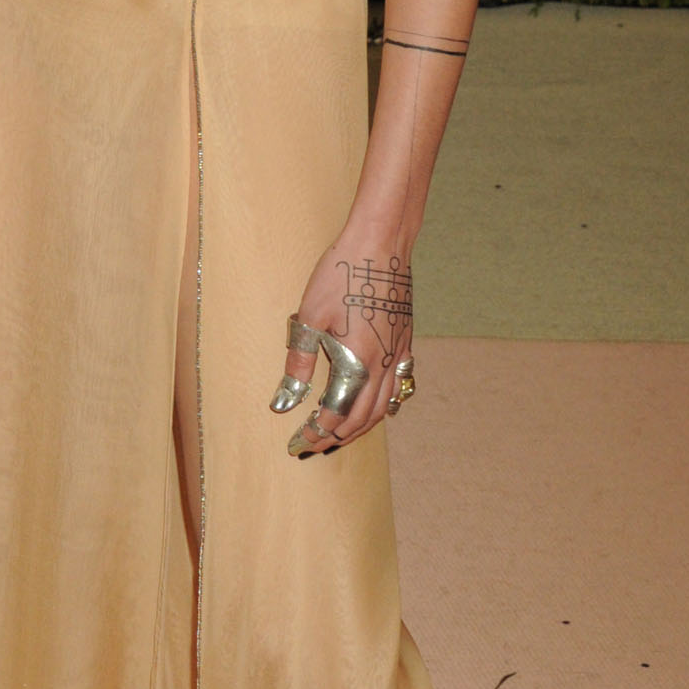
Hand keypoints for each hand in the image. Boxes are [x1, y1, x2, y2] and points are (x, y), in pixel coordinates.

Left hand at [269, 233, 414, 455]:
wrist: (381, 242)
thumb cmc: (341, 275)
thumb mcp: (308, 319)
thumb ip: (297, 365)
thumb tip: (282, 405)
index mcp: (357, 365)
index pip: (335, 416)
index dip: (314, 434)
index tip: (296, 444)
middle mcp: (383, 367)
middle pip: (361, 419)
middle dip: (335, 438)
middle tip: (311, 446)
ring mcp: (399, 355)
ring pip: (383, 408)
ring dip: (359, 427)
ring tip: (337, 434)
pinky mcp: (406, 342)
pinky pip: (398, 388)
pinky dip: (382, 406)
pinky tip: (371, 404)